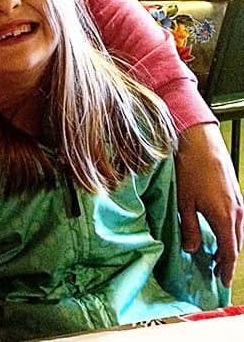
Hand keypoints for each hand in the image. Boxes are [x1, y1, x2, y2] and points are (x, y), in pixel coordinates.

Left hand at [175, 123, 243, 285]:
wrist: (200, 140)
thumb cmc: (190, 169)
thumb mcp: (183, 202)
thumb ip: (188, 227)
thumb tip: (191, 248)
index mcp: (225, 218)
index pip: (230, 253)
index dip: (226, 269)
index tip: (223, 282)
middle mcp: (237, 212)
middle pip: (236, 243)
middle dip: (228, 259)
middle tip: (217, 270)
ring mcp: (238, 201)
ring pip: (237, 230)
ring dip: (229, 243)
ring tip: (215, 252)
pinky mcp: (234, 191)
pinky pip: (236, 218)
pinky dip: (229, 229)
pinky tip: (216, 228)